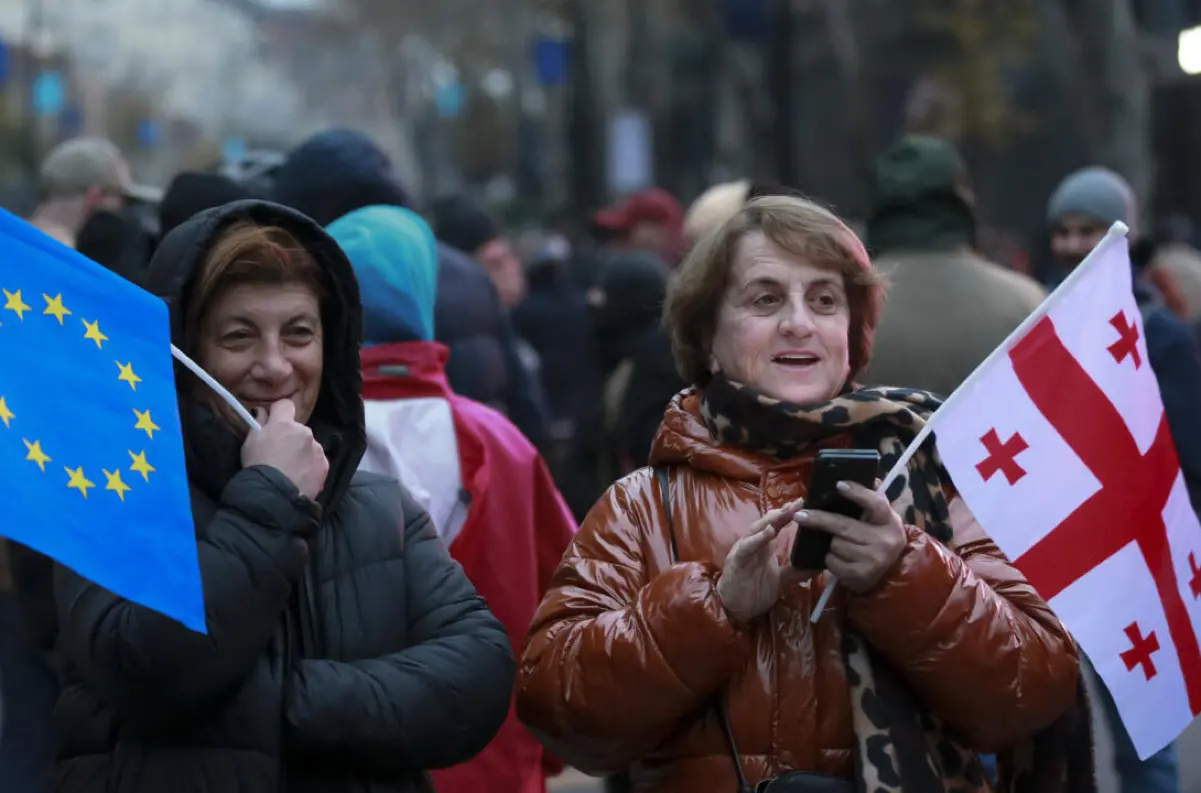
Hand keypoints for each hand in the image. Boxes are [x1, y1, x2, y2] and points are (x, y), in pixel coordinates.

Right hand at [241, 400, 328, 500]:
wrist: (273, 496)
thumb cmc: (257, 467)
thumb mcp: (250, 442)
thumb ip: (259, 423)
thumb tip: (263, 412)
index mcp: (285, 424)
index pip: (286, 405)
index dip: (279, 412)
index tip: (274, 422)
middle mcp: (305, 432)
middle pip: (298, 429)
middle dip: (291, 438)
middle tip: (281, 455)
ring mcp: (317, 449)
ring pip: (310, 446)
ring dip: (302, 453)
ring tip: (291, 470)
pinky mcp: (325, 466)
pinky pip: (317, 461)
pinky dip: (311, 467)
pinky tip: (300, 478)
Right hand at [716, 499, 808, 623]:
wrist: (735, 610)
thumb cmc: (755, 591)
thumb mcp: (782, 580)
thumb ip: (797, 571)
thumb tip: (821, 564)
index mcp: (764, 545)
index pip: (777, 525)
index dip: (789, 514)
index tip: (804, 504)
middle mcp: (753, 543)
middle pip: (767, 523)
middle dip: (782, 512)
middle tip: (797, 503)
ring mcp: (743, 550)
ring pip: (755, 530)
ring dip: (769, 521)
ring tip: (783, 513)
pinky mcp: (736, 561)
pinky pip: (746, 548)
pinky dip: (756, 539)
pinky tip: (767, 533)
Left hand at [795, 481, 906, 593]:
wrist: (891, 573)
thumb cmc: (880, 537)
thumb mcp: (882, 519)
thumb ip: (872, 500)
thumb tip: (863, 477)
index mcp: (889, 521)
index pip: (876, 503)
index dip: (857, 493)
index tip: (838, 485)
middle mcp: (885, 541)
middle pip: (844, 525)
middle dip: (819, 519)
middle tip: (800, 515)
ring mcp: (873, 560)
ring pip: (835, 544)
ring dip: (829, 542)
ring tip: (837, 543)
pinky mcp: (861, 576)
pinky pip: (833, 562)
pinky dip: (830, 559)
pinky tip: (839, 558)